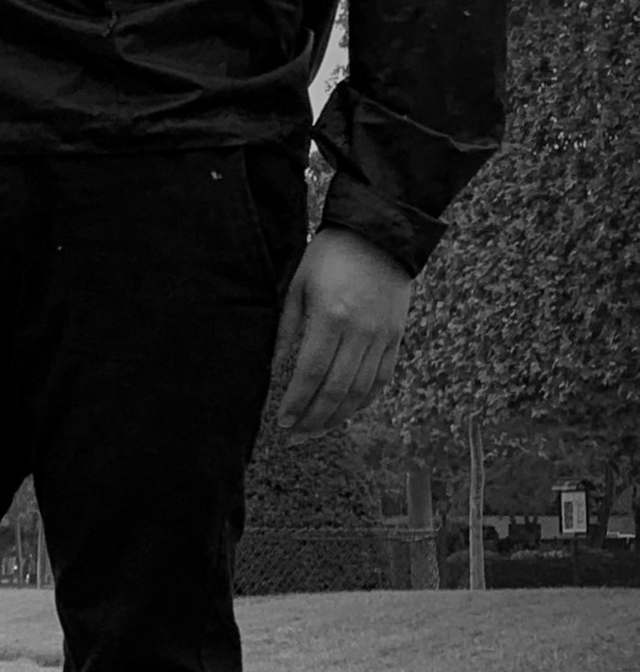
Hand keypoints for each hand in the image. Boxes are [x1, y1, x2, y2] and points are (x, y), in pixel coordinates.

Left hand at [272, 227, 412, 437]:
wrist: (379, 234)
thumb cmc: (330, 256)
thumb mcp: (298, 284)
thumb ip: (287, 327)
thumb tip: (275, 367)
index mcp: (331, 316)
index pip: (311, 373)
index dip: (297, 402)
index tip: (283, 421)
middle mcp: (360, 331)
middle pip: (336, 389)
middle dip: (314, 418)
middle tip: (296, 436)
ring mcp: (382, 336)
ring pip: (361, 391)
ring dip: (338, 416)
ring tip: (318, 430)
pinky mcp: (396, 337)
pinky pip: (382, 378)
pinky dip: (365, 401)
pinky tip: (348, 412)